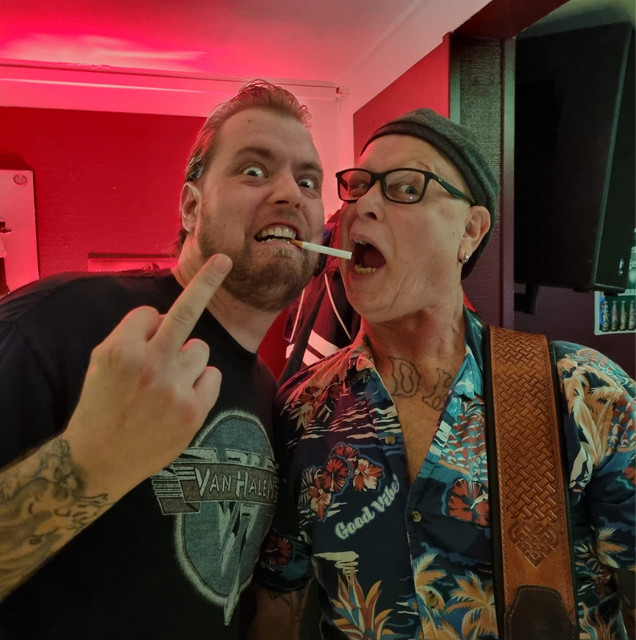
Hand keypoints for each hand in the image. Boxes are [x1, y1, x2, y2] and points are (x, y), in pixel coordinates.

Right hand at [65, 253, 232, 497]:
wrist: (99, 460)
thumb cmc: (101, 405)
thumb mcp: (101, 362)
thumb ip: (131, 335)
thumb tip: (166, 316)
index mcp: (119, 349)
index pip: (150, 313)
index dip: (146, 328)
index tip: (144, 337)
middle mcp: (149, 364)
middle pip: (186, 312)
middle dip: (206, 281)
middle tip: (224, 260)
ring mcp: (174, 388)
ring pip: (201, 348)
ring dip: (188, 360)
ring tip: (166, 386)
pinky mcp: (194, 410)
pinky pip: (213, 375)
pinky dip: (201, 383)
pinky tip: (181, 400)